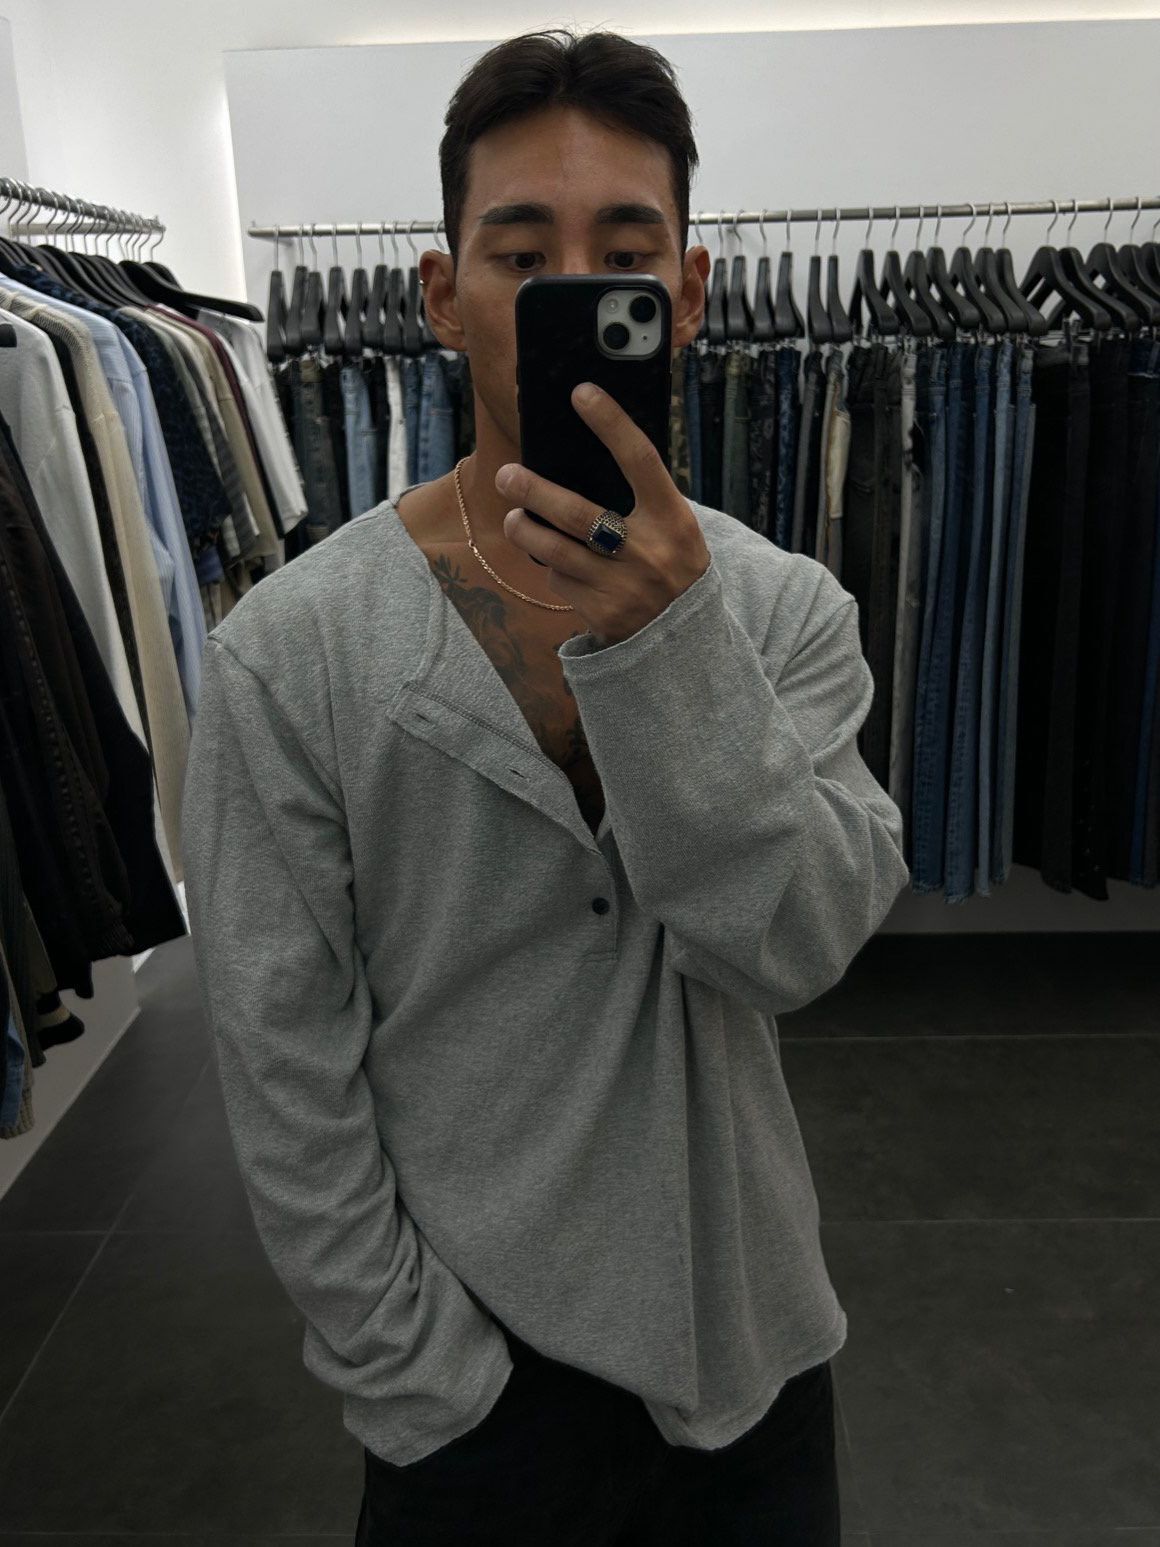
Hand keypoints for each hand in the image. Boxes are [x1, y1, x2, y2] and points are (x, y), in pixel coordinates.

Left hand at [495, 382, 710, 647]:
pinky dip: (552, 569)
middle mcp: (648, 551)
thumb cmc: (670, 562)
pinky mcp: (602, 613)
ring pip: (555, 552)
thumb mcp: (672, 527)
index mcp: (672, 518)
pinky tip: (556, 564)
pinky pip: (561, 582)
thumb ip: (638, 498)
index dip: (611, 423)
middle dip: (534, 491)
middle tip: (507, 475)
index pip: (639, 460)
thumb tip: (577, 457)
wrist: (684, 636)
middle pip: (578, 514)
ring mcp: (623, 586)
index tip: (581, 393)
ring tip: (513, 518)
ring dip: (524, 531)